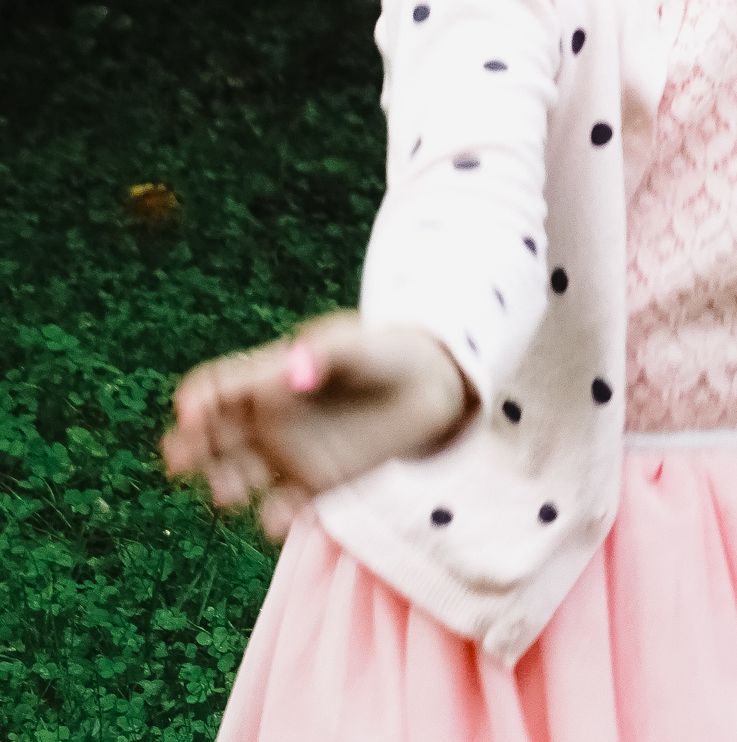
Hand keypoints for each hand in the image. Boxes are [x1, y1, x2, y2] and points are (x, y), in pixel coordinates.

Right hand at [162, 311, 474, 540]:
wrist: (429, 385)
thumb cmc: (381, 353)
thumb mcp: (352, 345)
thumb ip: (321, 355)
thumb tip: (291, 370)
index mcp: (261, 378)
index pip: (212, 390)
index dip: (196, 401)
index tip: (192, 412)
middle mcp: (263, 421)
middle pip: (210, 438)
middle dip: (190, 448)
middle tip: (180, 458)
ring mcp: (284, 455)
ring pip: (235, 476)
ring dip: (223, 485)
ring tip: (228, 490)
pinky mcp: (313, 486)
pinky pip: (281, 508)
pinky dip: (274, 517)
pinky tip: (277, 518)